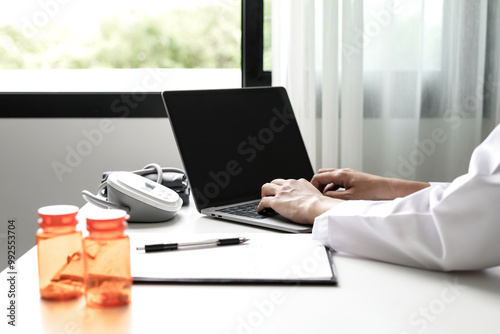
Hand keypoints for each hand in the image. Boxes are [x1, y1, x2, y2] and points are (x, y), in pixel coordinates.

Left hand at [257, 178, 342, 223]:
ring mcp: (281, 192)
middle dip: (272, 187)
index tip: (284, 191)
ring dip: (264, 193)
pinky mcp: (276, 201)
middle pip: (275, 182)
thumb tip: (312, 201)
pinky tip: (261, 209)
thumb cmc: (319, 204)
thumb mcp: (315, 195)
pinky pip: (263, 201)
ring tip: (264, 198)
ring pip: (266, 187)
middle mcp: (289, 184)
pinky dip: (260, 205)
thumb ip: (310, 195)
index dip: (284, 187)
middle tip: (271, 194)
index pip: (288, 182)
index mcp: (299, 182)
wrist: (316, 206)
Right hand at [311, 168, 429, 199]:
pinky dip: (334, 187)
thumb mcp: (349, 198)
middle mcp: (344, 172)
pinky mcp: (354, 179)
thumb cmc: (373, 192)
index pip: (319, 176)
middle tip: (316, 195)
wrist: (388, 190)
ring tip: (326, 197)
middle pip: (323, 174)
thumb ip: (333, 196)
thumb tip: (324, 196)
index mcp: (341, 174)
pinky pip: (339, 181)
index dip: (313, 185)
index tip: (312, 194)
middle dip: (318, 184)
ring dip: (326, 186)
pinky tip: (337, 196)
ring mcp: (349, 174)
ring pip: (331, 177)